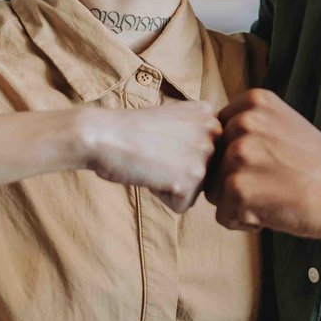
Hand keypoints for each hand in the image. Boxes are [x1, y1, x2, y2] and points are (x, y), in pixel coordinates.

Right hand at [77, 102, 219, 213]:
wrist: (103, 135)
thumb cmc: (131, 130)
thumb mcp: (175, 120)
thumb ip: (198, 135)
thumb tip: (217, 166)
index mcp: (210, 115)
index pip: (210, 153)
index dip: (181, 154)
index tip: (162, 142)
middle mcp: (214, 131)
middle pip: (206, 173)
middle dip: (180, 171)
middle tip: (156, 154)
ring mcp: (205, 154)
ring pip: (196, 189)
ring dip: (173, 185)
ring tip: (153, 163)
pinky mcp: (192, 178)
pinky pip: (182, 205)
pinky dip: (163, 198)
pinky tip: (150, 174)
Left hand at [206, 89, 320, 238]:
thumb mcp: (282, 126)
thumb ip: (249, 129)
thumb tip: (208, 149)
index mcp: (252, 102)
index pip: (219, 137)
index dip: (241, 159)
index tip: (273, 163)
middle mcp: (242, 122)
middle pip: (213, 165)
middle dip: (237, 182)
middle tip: (278, 183)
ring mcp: (238, 155)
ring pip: (215, 192)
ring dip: (240, 203)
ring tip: (277, 196)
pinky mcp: (237, 189)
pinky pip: (224, 217)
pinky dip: (246, 223)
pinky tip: (276, 211)